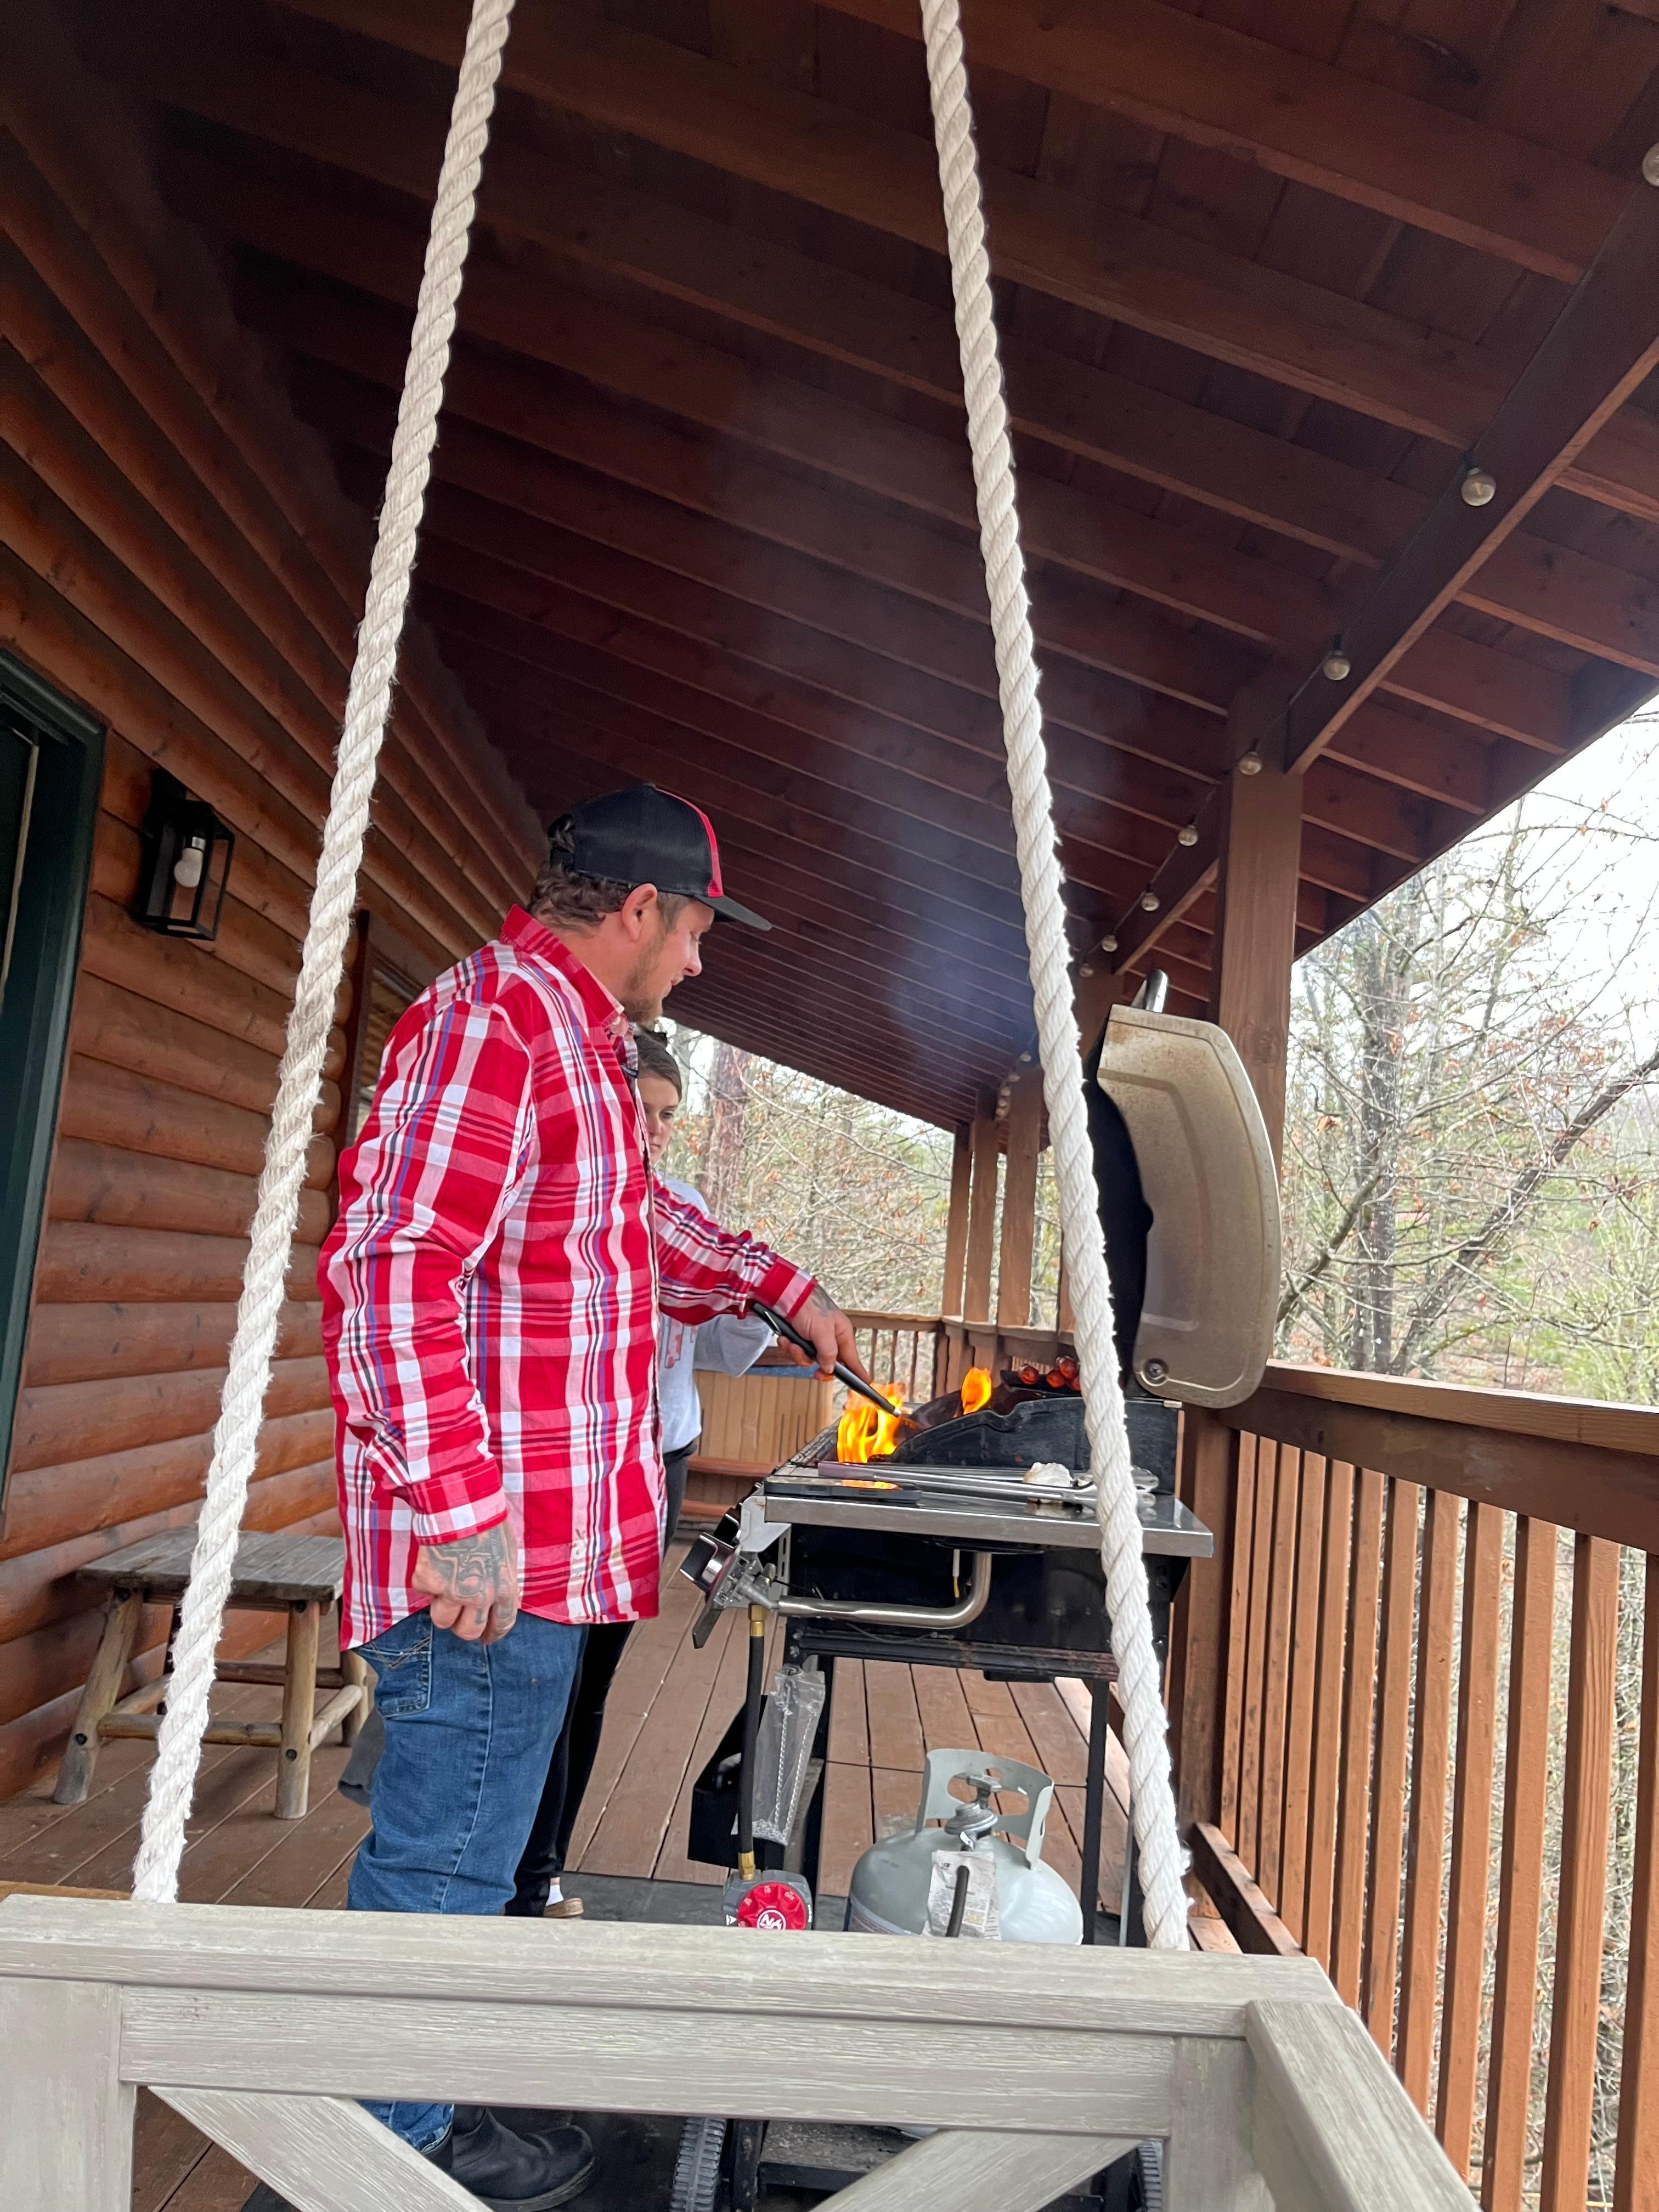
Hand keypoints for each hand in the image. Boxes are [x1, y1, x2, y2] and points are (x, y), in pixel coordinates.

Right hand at [412, 1519, 519, 1643]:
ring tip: (444, 1588)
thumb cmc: (489, 1524)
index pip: (501, 1624)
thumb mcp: (507, 1555)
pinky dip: (426, 1582)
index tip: (486, 1638)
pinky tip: (433, 1563)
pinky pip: (423, 1593)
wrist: (462, 1506)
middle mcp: (479, 1596)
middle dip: (463, 1628)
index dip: (492, 1634)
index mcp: (504, 1589)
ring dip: (442, 1608)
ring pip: (442, 1621)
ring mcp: (451, 1592)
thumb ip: (502, 1582)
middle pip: (468, 1631)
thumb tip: (496, 1599)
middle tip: (459, 1618)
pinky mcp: (429, 1582)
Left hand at [790, 1285, 870, 1382]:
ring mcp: (815, 1339)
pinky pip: (797, 1351)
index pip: (852, 1359)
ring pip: (810, 1359)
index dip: (858, 1373)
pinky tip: (786, 1339)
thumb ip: (828, 1352)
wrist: (786, 1294)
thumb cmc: (809, 1306)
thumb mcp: (822, 1331)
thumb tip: (831, 1369)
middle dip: (818, 1366)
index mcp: (842, 1334)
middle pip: (829, 1364)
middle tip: (815, 1373)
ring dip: (799, 1354)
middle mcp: (830, 1338)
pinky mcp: (801, 1338)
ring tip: (793, 1344)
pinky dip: (790, 1346)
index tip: (865, 1386)